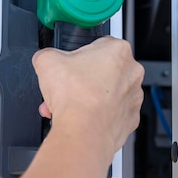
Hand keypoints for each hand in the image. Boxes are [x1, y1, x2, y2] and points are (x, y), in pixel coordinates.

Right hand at [32, 36, 143, 161]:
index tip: (69, 65)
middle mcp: (131, 73)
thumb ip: (46, 54)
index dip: (78, 55)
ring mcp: (133, 98)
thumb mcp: (46, 60)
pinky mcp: (129, 120)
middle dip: (81, 79)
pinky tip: (78, 117)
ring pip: (105, 94)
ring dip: (85, 98)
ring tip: (65, 106)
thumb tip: (44, 59)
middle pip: (101, 71)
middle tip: (65, 87)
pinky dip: (95, 115)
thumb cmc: (75, 97)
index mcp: (118, 51)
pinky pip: (110, 114)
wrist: (83, 132)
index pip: (98, 44)